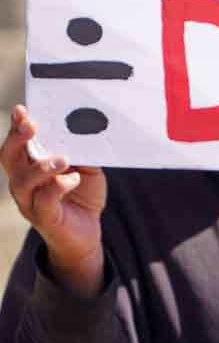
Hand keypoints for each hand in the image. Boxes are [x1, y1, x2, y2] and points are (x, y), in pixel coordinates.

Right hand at [0, 105, 106, 296]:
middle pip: (8, 157)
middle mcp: (23, 182)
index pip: (16, 142)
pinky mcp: (44, 218)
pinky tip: (73, 179)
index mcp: (28, 165)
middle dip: (18, 139)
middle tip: (32, 125)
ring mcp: (29, 201)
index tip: (21, 109)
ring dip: (41, 167)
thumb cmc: (81, 195)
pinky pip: (44, 201)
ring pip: (22, 181)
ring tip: (63, 159)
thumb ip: (81, 151)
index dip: (15, 126)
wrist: (86, 234)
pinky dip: (59, 187)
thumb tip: (83, 131)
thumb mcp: (85, 167)